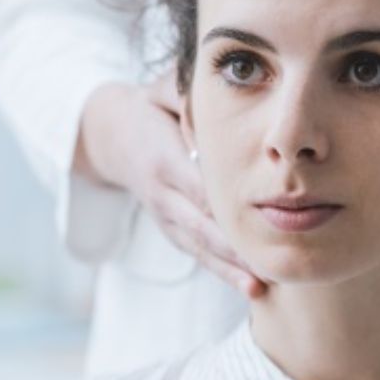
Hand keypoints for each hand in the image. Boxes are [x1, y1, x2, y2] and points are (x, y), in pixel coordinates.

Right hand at [76, 73, 267, 297]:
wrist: (110, 136)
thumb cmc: (150, 107)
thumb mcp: (163, 90)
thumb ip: (186, 97)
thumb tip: (215, 112)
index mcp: (163, 159)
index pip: (198, 186)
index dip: (226, 204)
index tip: (260, 217)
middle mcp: (162, 193)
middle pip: (201, 225)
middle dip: (234, 248)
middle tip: (269, 265)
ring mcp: (164, 215)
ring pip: (200, 247)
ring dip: (230, 269)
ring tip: (261, 288)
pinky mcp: (170, 229)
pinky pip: (197, 253)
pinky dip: (223, 272)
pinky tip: (251, 288)